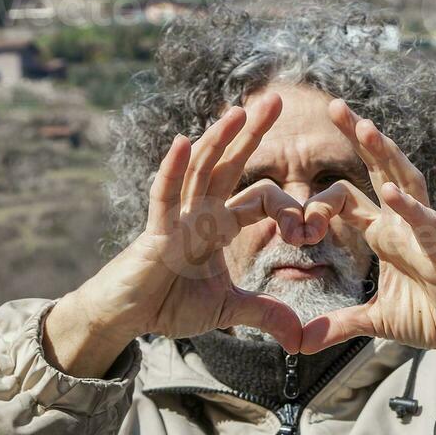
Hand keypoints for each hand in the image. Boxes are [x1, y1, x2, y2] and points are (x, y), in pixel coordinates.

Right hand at [45, 96, 303, 376]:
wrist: (126, 317)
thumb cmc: (169, 304)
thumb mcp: (228, 311)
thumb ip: (264, 313)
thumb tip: (299, 336)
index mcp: (220, 225)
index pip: (261, 198)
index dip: (289, 209)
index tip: (309, 232)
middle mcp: (200, 212)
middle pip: (230, 163)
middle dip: (253, 132)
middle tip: (277, 98)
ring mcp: (177, 218)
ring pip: (201, 170)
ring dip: (220, 139)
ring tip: (240, 109)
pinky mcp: (156, 232)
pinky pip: (165, 197)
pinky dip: (173, 170)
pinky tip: (183, 141)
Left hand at [230, 100, 435, 425]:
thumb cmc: (431, 317)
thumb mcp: (374, 321)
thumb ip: (338, 325)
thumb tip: (299, 344)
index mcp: (383, 232)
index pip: (345, 198)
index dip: (316, 206)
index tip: (295, 230)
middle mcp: (402, 222)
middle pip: (379, 168)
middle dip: (359, 136)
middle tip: (334, 104)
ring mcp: (423, 233)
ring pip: (405, 181)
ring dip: (386, 155)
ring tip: (367, 127)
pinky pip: (425, 224)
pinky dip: (408, 208)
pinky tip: (392, 192)